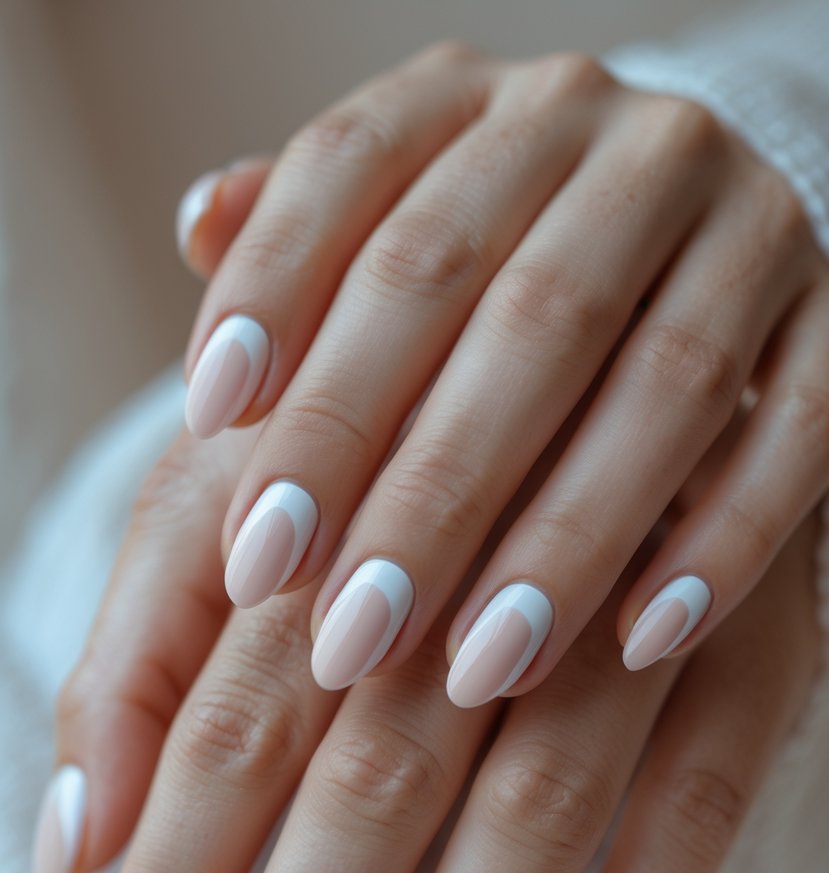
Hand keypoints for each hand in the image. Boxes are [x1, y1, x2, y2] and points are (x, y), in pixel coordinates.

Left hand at [35, 409, 820, 872]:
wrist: (591, 301)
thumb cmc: (372, 431)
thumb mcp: (225, 492)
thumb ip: (139, 651)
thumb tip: (68, 845)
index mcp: (344, 506)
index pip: (230, 725)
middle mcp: (488, 552)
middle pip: (373, 782)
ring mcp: (637, 585)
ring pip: (541, 805)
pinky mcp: (763, 627)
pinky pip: (711, 792)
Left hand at [176, 40, 828, 706]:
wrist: (695, 229)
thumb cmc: (499, 258)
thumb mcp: (401, 217)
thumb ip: (305, 234)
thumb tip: (197, 228)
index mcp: (489, 104)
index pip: (361, 167)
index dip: (278, 291)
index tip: (207, 425)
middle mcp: (624, 145)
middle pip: (512, 309)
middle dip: (416, 482)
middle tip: (335, 629)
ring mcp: (749, 228)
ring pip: (661, 386)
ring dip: (563, 539)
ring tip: (471, 670)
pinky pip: (799, 433)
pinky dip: (722, 538)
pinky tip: (640, 642)